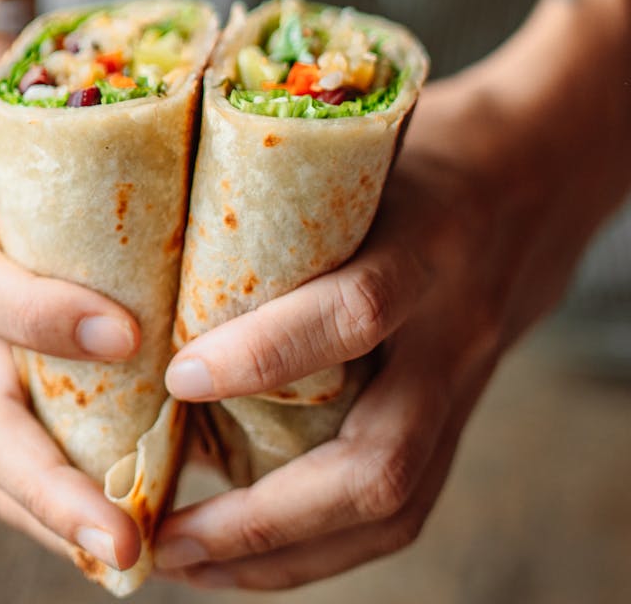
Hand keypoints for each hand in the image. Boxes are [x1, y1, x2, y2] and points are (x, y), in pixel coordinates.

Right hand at [0, 159, 142, 572]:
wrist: (16, 187)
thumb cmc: (60, 165)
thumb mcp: (71, 147)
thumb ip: (128, 151)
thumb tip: (224, 116)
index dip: (39, 315)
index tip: (124, 335)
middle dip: (47, 490)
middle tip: (124, 537)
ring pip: (6, 470)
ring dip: (67, 523)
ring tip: (137, 558)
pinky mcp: (25, 407)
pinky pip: (37, 474)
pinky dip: (81, 514)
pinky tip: (143, 541)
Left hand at [153, 10, 630, 589]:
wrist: (537, 175)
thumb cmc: (427, 149)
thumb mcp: (364, 143)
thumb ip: (290, 180)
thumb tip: (167, 204)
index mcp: (425, 244)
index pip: (356, 311)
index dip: (269, 352)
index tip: (181, 377)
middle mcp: (450, 331)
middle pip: (382, 460)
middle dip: (269, 516)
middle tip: (171, 534)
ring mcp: (460, 384)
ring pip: (394, 504)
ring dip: (286, 553)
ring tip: (190, 562)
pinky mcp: (458, 416)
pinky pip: (402, 505)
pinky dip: (322, 545)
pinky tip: (251, 551)